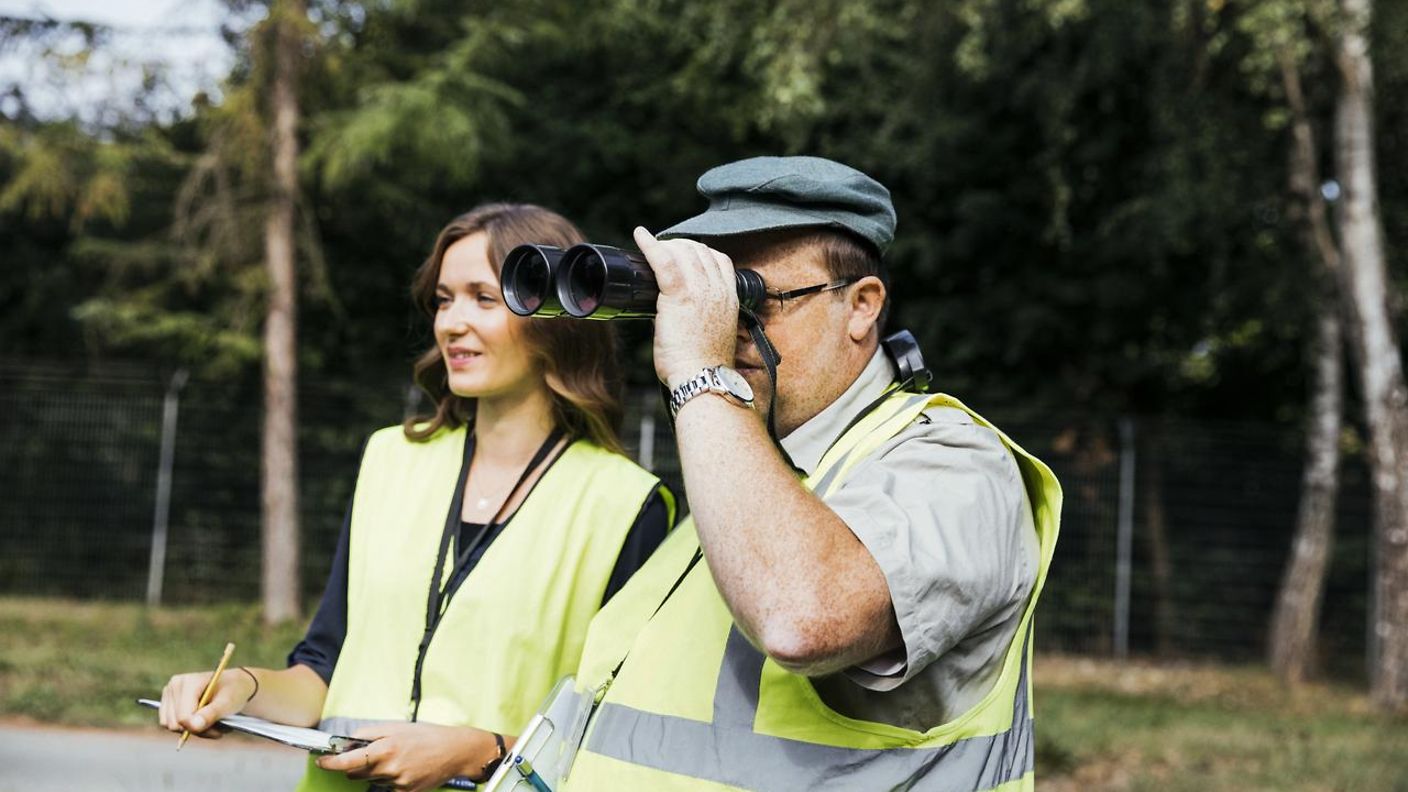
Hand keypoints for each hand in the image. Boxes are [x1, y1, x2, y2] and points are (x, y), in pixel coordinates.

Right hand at [158, 668, 254, 738]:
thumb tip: (193, 726)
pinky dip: (186, 728)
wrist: (234, 685)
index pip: (183, 717)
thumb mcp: (228, 703)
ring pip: (172, 726)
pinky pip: (170, 725)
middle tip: (216, 726)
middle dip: (196, 730)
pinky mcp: (168, 703)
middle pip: (175, 724)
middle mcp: (174, 686)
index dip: (198, 727)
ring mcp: (169, 694)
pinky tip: (201, 721)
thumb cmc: (233, 691)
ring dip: (192, 730)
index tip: (217, 727)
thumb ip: (211, 714)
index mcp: (188, 682)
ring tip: (211, 723)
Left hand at [315, 722, 500, 791]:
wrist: (455, 751)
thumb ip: (371, 733)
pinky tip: (404, 768)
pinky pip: (386, 788)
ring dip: (374, 771)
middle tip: (368, 753)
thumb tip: (349, 740)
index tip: (321, 761)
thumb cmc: (427, 735)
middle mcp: (389, 768)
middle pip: (356, 773)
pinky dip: (389, 779)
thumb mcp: (397, 726)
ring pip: (371, 780)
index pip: (348, 761)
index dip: (330, 763)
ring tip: (395, 758)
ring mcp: (398, 784)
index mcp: (386, 748)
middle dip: (355, 765)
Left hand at [633, 226, 738, 388]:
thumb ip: (703, 316)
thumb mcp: (714, 334)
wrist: (703, 378)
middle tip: (662, 253)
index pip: (720, 260)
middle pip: (699, 250)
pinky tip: (640, 235)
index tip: (684, 255)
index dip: (700, 252)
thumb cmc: (704, 366)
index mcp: (729, 298)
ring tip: (651, 248)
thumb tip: (678, 311)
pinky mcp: (679, 296)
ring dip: (666, 246)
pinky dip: (650, 244)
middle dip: (679, 246)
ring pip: (683, 251)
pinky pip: (663, 260)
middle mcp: (718, 290)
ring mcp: (700, 291)